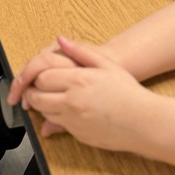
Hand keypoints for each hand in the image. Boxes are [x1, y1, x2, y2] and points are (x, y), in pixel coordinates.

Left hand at [18, 36, 152, 149]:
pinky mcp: (78, 135)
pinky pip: (57, 125)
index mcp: (77, 81)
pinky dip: (54, 117)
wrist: (143, 122)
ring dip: (40, 105)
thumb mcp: (105, 64)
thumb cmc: (127, 91)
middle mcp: (72, 102)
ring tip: (47, 97)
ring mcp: (73, 121)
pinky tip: (63, 109)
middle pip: (37, 98)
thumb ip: (79, 50)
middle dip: (31, 92)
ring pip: (44, 113)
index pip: (42, 78)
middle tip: (34, 87)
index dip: (36, 76)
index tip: (40, 74)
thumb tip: (60, 39)